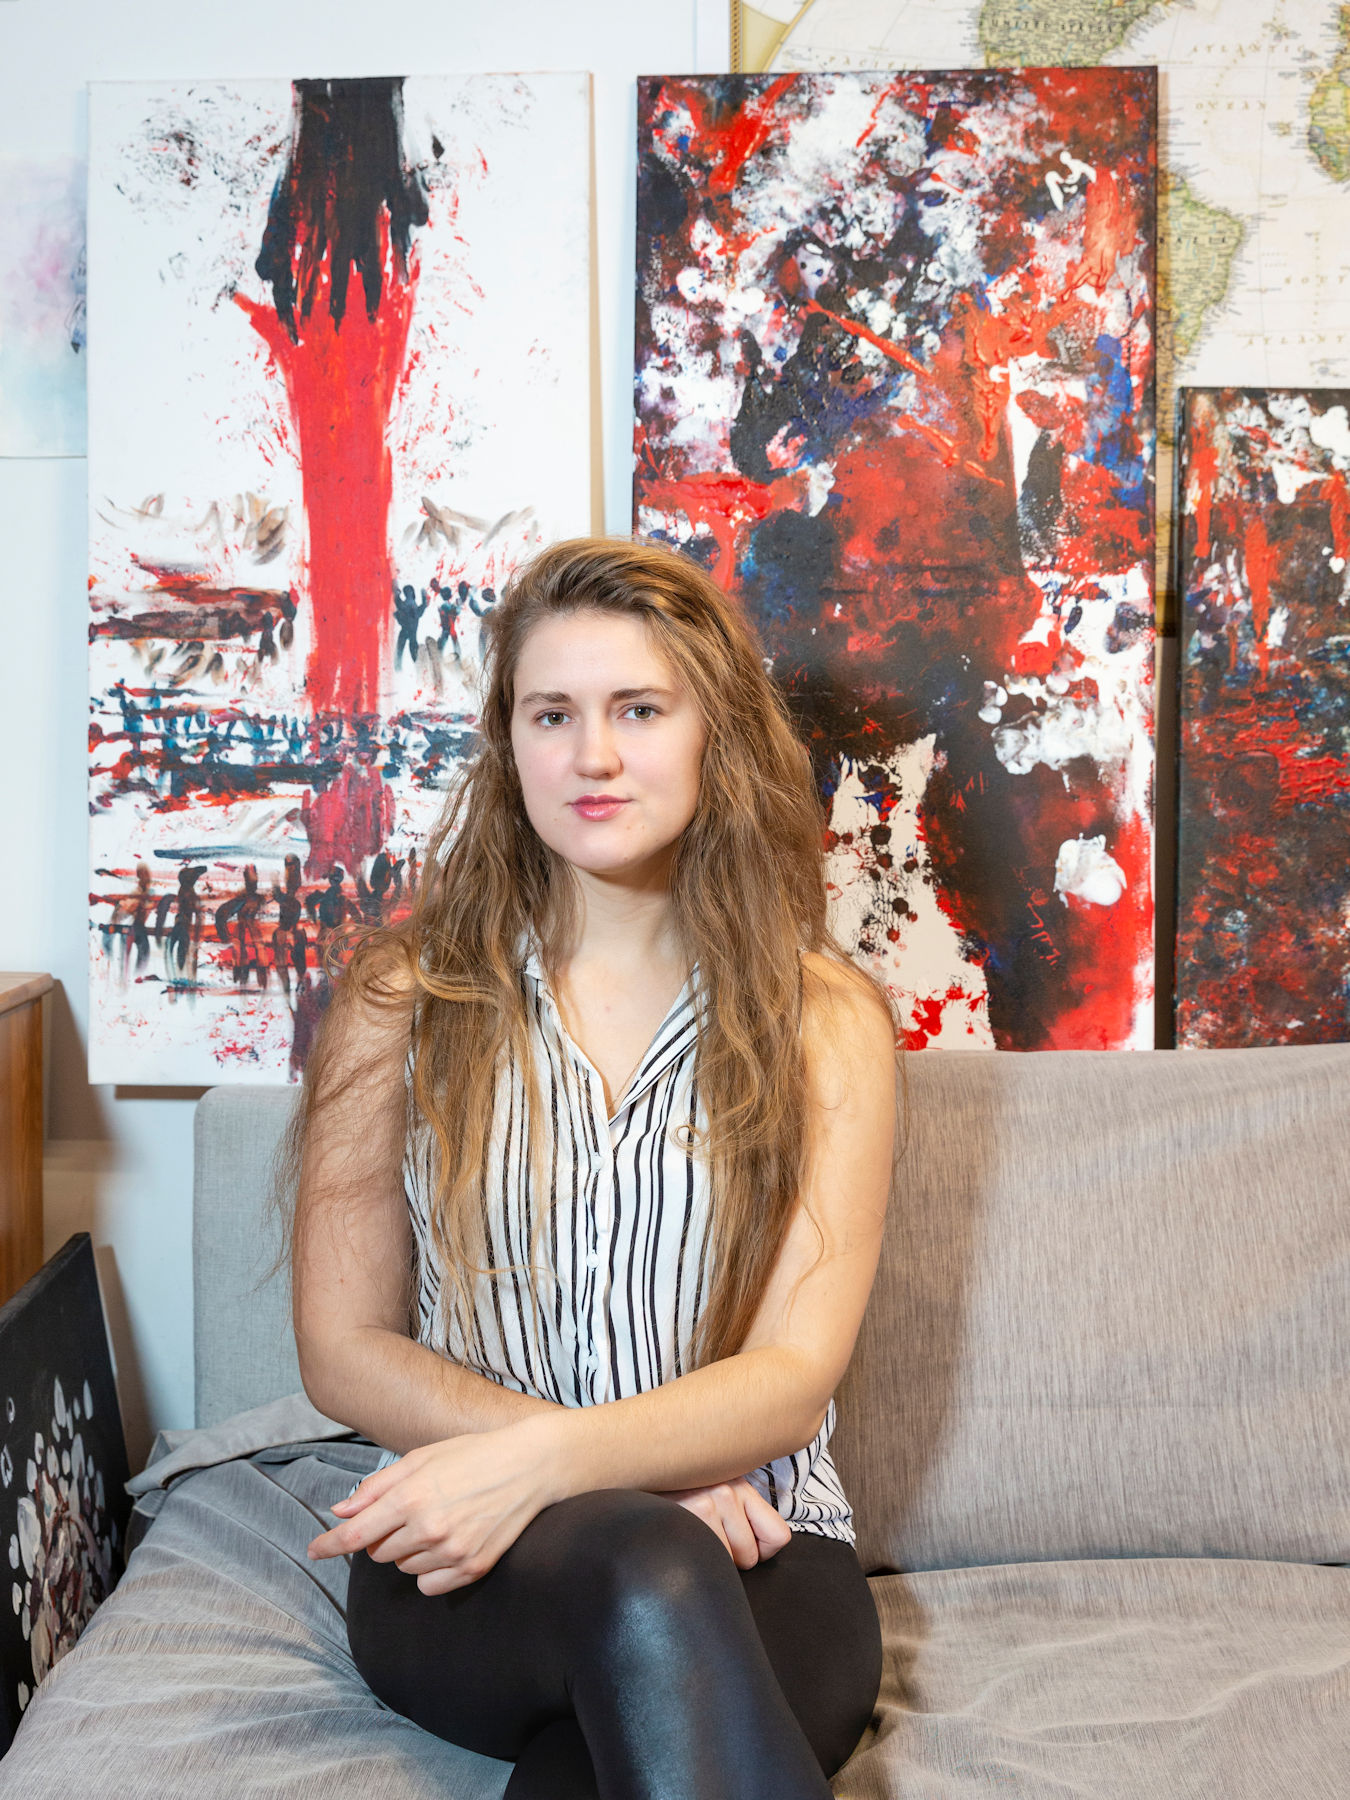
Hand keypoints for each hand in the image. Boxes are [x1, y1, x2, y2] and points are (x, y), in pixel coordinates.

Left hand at [306, 1417, 558, 1595]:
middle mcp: (428, 1528)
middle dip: (384, 1536)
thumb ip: (377, 1487)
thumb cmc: (473, 1454)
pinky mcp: (472, 1568)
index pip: (355, 1535)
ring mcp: (452, 1551)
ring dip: (410, 1552)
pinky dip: (431, 1571)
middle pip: (378, 1553)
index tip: (313, 1551)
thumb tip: (341, 1512)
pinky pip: (429, 1586)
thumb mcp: (421, 1458)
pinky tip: (449, 1544)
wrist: (530, 1466)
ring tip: (439, 1521)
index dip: (329, 1545)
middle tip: (412, 1511)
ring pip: (403, 1569)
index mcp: (411, 1497)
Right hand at [659, 1476, 792, 1568]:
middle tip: (708, 1537)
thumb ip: (740, 1512)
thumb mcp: (715, 1492)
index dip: (761, 1550)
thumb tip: (765, 1546)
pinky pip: (711, 1561)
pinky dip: (698, 1560)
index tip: (744, 1545)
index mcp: (741, 1485)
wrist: (638, 1475)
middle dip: (731, 1558)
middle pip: (752, 1556)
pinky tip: (683, 1541)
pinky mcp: (691, 1517)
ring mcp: (709, 1504)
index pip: (779, 1536)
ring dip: (712, 1559)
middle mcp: (728, 1491)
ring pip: (730, 1562)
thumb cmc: (677, 1494)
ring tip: (693, 1536)